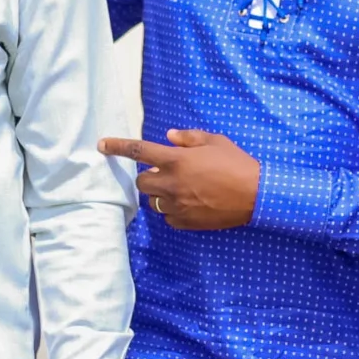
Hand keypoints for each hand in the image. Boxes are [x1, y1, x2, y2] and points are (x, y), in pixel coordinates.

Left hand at [100, 129, 260, 229]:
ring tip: (182, 189)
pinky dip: (173, 210)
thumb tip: (169, 136)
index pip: (138, 151)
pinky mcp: (185, 222)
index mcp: (176, 160)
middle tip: (166, 174)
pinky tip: (190, 203)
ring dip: (161, 194)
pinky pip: (168, 217)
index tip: (102, 145)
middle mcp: (171, 183)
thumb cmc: (236, 163)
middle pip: (141, 182)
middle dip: (148, 177)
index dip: (118, 146)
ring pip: (154, 201)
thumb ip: (189, 138)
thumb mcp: (215, 141)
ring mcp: (177, 205)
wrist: (256, 195)